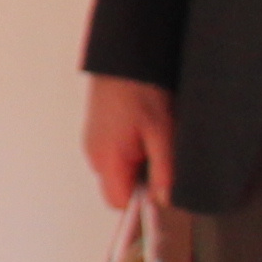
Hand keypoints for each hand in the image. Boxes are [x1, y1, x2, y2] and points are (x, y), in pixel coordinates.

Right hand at [84, 76, 175, 210]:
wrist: (122, 58)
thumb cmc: (137, 89)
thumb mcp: (162, 132)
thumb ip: (164, 170)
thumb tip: (167, 201)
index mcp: (107, 158)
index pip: (119, 203)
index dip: (142, 203)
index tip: (163, 194)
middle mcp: (94, 154)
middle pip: (118, 189)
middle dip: (143, 183)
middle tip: (163, 160)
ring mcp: (93, 143)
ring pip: (118, 173)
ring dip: (138, 167)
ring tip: (155, 141)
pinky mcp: (98, 133)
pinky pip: (115, 157)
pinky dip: (132, 153)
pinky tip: (144, 133)